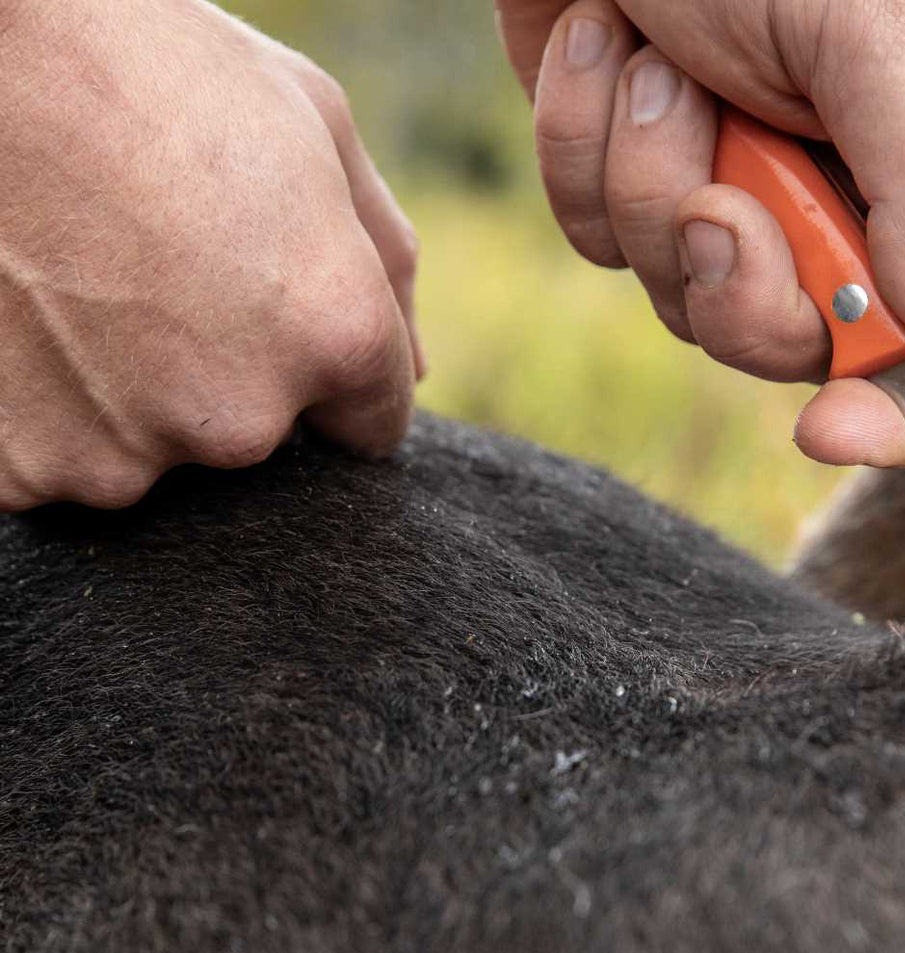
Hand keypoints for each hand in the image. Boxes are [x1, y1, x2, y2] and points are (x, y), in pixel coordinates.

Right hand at [0, 0, 420, 510]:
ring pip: (155, 452)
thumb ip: (385, 267)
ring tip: (88, 281)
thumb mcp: (317, 130)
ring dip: (133, 392)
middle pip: (260, 436)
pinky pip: (60, 464)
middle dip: (231, 370)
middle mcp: (240, 420)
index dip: (327, 361)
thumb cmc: (154, 71)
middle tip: (164, 266)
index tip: (271, 305)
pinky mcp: (20, 475)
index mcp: (333, 335)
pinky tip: (33, 322)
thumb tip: (411, 373)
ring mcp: (122, 456)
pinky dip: (49, 411)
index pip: (370, 422)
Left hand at [496, 0, 904, 466]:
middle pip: (802, 341)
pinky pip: (602, 236)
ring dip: (651, 180)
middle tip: (719, 191)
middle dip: (740, 276)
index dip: (893, 401)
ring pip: (685, 296)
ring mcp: (738, 185)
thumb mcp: (877, 30)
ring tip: (658, 60)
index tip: (834, 429)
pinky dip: (585, 149)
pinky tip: (604, 47)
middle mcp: (849, 190)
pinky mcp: (638, 170)